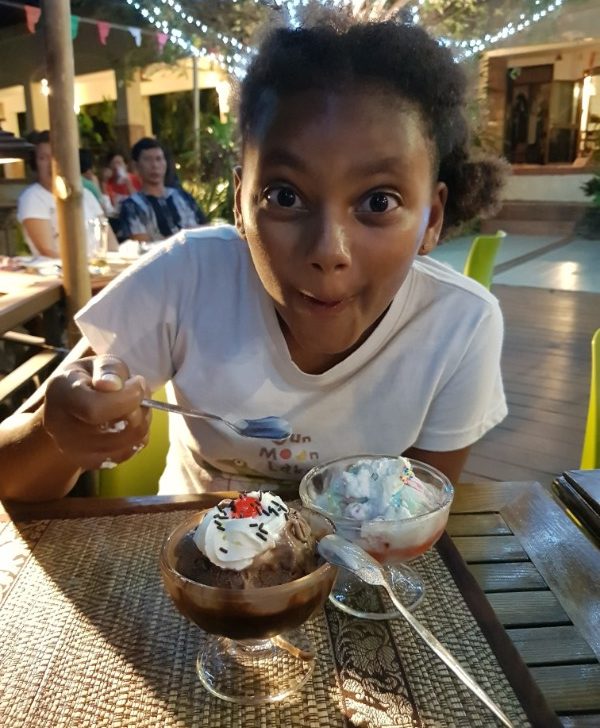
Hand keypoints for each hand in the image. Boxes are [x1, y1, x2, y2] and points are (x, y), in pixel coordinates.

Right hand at [43, 354, 151, 470]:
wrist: (71, 406)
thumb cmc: (89, 379)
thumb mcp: (98, 363)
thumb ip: (108, 369)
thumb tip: (113, 385)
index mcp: (60, 394)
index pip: (95, 408)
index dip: (126, 397)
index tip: (137, 383)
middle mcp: (60, 427)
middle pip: (116, 428)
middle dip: (139, 407)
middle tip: (139, 392)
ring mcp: (73, 450)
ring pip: (128, 441)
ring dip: (143, 420)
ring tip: (136, 405)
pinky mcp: (89, 462)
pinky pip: (129, 452)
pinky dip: (138, 436)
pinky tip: (130, 422)